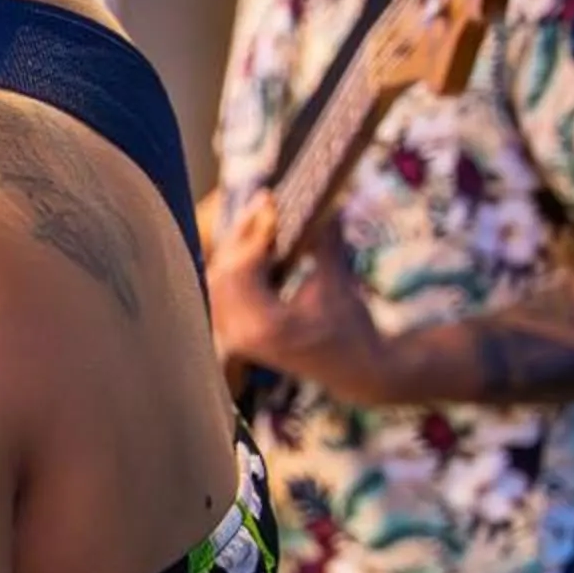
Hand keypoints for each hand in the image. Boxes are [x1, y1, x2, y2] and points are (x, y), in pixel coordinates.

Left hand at [208, 194, 424, 405]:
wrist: (357, 370)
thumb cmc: (353, 329)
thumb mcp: (339, 284)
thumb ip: (326, 244)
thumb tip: (326, 202)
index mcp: (267, 326)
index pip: (243, 270)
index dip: (255, 233)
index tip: (269, 202)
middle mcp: (243, 335)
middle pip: (223, 273)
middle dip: (242, 235)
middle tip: (261, 203)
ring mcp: (235, 338)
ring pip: (217, 282)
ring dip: (235, 249)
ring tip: (256, 219)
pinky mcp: (236, 335)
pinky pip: (220, 294)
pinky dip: (233, 267)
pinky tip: (250, 245)